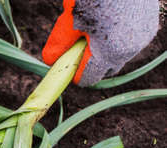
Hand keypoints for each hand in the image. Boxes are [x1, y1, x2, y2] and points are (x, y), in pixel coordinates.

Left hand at [42, 0, 158, 86]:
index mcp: (109, 53)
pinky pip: (129, 39)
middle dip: (90, 60)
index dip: (75, 72)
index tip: (66, 64)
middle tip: (78, 43)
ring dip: (104, 47)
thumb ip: (60, 45)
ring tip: (93, 27)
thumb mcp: (69, 22)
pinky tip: (107, 20)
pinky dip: (117, 35)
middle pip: (105, 67)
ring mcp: (142, 36)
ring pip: (118, 53)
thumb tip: (49, 61)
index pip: (89, 77)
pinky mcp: (148, 24)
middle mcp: (130, 49)